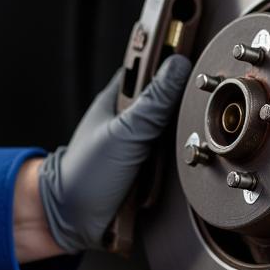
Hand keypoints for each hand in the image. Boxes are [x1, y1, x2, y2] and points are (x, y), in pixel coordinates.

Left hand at [37, 55, 191, 252]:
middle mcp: (133, 116)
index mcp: (120, 97)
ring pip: (179, 129)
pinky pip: (178, 158)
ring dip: (184, 137)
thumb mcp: (124, 132)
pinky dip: (180, 162)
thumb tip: (178, 65)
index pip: (154, 63)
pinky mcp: (152, 167)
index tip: (198, 48)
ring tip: (183, 144)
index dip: (174, 55)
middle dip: (185, 105)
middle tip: (194, 110)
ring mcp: (143, 142)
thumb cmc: (85, 173)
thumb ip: (153, 101)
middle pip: (173, 98)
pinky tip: (181, 166)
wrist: (72, 221)